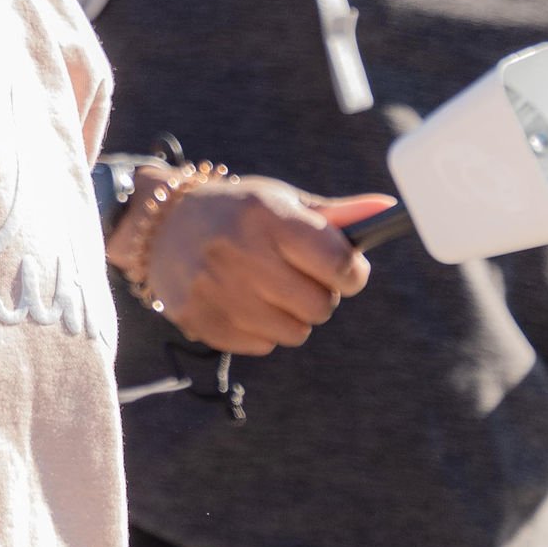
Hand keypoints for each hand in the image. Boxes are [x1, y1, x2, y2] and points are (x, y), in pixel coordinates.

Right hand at [135, 174, 384, 355]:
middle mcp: (238, 252)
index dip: (352, 273)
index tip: (347, 270)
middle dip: (321, 295)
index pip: (337, 263)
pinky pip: (263, 345)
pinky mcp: (201, 320)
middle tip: (301, 278)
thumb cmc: (235, 212)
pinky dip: (263, 329)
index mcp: (263, 214)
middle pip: (320, 305)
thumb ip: (334, 215)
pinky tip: (244, 301)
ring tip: (271, 289)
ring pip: (295, 332)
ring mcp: (216, 290)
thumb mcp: (278, 201)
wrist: (160, 226)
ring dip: (293, 316)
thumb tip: (387, 211)